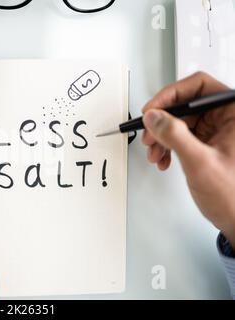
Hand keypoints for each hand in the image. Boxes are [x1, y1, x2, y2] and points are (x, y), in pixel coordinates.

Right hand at [141, 72, 234, 247]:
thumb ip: (175, 136)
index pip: (199, 86)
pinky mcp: (209, 143)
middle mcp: (227, 119)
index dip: (171, 95)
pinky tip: (163, 158)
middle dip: (162, 121)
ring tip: (155, 152)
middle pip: (186, 104)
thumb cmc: (234, 196)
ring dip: (162, 136)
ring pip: (180, 121)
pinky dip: (168, 146)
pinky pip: (181, 136)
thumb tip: (155, 117)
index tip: (152, 109)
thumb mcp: (200, 162)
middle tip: (149, 134)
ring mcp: (218, 131)